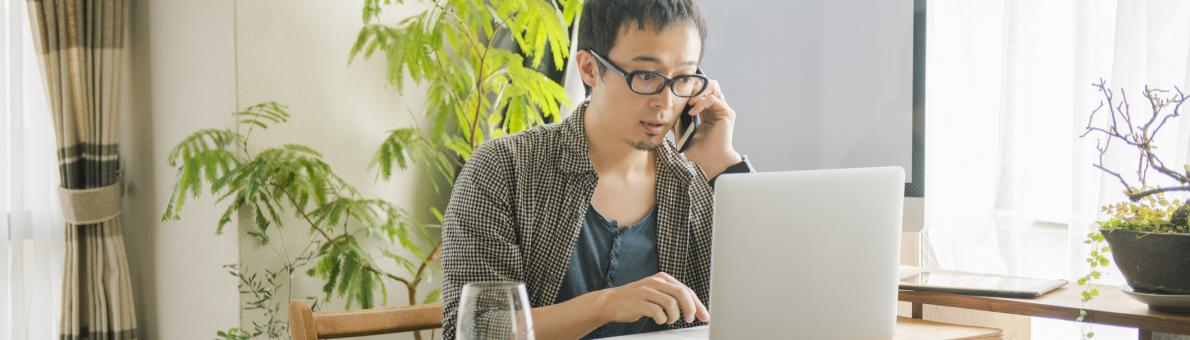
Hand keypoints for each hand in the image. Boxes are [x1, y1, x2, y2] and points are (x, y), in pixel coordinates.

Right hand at [593, 272, 710, 324]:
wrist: (611, 302)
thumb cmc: (637, 300)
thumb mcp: (656, 293)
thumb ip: (672, 297)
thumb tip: (694, 308)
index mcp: (662, 278)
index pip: (686, 289)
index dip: (697, 304)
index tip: (704, 316)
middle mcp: (655, 281)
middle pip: (681, 293)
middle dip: (690, 308)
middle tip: (689, 319)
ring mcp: (646, 290)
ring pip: (671, 303)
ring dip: (674, 316)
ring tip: (670, 320)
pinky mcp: (638, 302)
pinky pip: (657, 312)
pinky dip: (662, 319)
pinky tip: (659, 320)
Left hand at [679, 79, 741, 177]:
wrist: (711, 161)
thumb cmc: (700, 152)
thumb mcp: (684, 134)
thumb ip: (678, 123)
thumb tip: (666, 116)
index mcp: (707, 112)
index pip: (700, 92)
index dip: (690, 90)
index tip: (677, 94)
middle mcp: (716, 109)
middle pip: (708, 85)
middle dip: (695, 87)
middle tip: (683, 95)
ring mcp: (722, 110)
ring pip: (712, 87)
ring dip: (698, 92)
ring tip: (688, 103)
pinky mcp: (727, 113)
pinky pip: (713, 99)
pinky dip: (701, 103)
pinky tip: (692, 112)